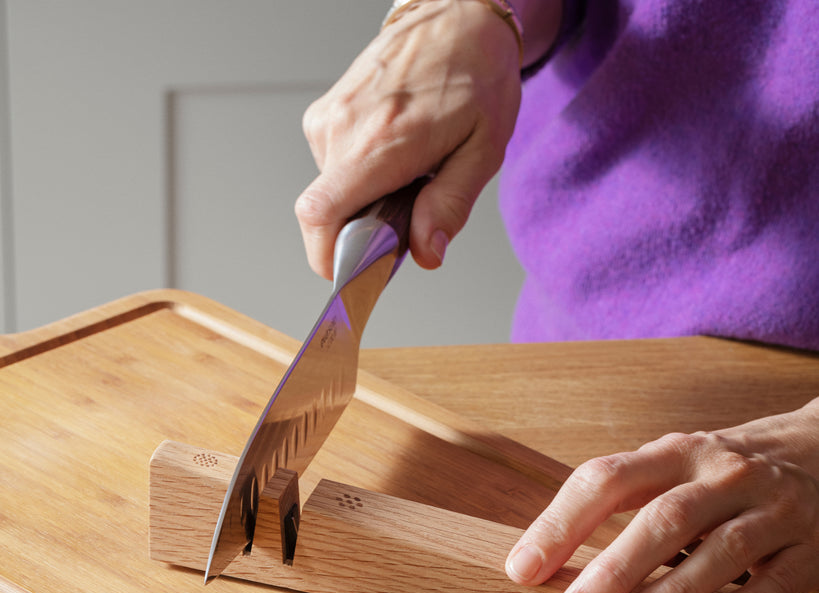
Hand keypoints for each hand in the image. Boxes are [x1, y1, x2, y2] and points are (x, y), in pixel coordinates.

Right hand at [295, 0, 522, 278]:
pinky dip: (359, 181)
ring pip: (330, 196)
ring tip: (407, 175)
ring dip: (364, 204)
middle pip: (326, 217)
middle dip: (361, 234)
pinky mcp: (323, 116)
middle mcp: (343, 129)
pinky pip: (332, 172)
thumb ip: (450, 206)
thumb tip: (425, 254)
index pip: (320, 216)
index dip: (329, 259)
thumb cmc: (476, 76)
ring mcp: (327, 119)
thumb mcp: (483, 149)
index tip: (356, 273)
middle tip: (407, 215)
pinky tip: (391, 159)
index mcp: (381, 141)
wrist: (456, 16)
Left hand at [505, 400, 818, 592]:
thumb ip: (622, 505)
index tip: (522, 570)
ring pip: (722, 549)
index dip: (560, 524)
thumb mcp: (675, 468)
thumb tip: (545, 566)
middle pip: (664, 518)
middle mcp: (723, 474)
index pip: (607, 479)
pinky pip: (781, 577)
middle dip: (615, 568)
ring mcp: (773, 508)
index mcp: (675, 454)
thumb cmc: (725, 474)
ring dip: (673, 590)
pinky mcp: (813, 545)